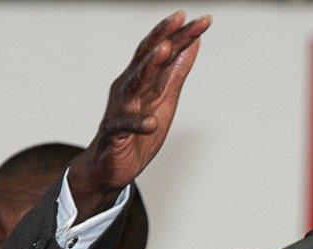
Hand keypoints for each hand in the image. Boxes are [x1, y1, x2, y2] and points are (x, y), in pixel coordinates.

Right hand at [68, 11, 210, 220]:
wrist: (110, 166)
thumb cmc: (138, 131)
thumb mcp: (164, 99)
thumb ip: (176, 73)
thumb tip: (193, 44)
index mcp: (140, 79)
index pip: (161, 51)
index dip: (180, 34)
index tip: (202, 19)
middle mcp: (128, 88)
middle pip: (147, 58)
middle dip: (166, 37)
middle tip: (182, 18)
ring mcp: (120, 109)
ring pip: (134, 83)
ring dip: (148, 66)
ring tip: (164, 50)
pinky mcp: (115, 133)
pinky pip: (125, 126)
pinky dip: (138, 123)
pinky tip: (151, 122)